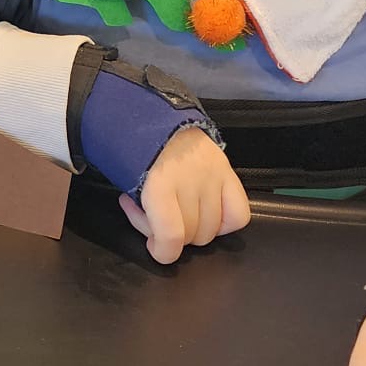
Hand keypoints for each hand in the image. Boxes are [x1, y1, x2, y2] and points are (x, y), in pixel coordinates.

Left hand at [119, 127, 250, 265]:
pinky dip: (225, 223)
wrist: (153, 112)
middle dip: (171, 236)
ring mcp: (214, 176)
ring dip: (194, 229)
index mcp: (160, 183)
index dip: (162, 252)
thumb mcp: (126, 178)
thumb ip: (141, 208)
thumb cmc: (132, 149)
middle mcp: (192, 180)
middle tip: (155, 216)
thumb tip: (156, 238)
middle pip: (192, 235)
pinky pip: (239, 215)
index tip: (155, 247)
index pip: (172, 236)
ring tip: (177, 209)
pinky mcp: (229, 172)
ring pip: (213, 228)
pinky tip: (206, 213)